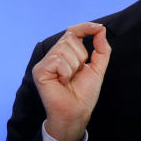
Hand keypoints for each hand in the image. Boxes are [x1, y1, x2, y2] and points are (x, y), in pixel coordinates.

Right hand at [32, 22, 110, 140]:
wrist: (76, 113)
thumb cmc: (84, 95)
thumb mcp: (97, 68)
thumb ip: (101, 49)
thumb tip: (101, 29)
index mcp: (65, 54)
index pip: (72, 32)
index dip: (85, 27)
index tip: (98, 28)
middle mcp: (52, 56)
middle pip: (70, 39)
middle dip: (80, 56)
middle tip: (76, 75)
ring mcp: (44, 63)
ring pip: (64, 49)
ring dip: (73, 66)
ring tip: (68, 80)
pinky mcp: (39, 71)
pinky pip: (57, 60)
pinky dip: (65, 72)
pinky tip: (62, 82)